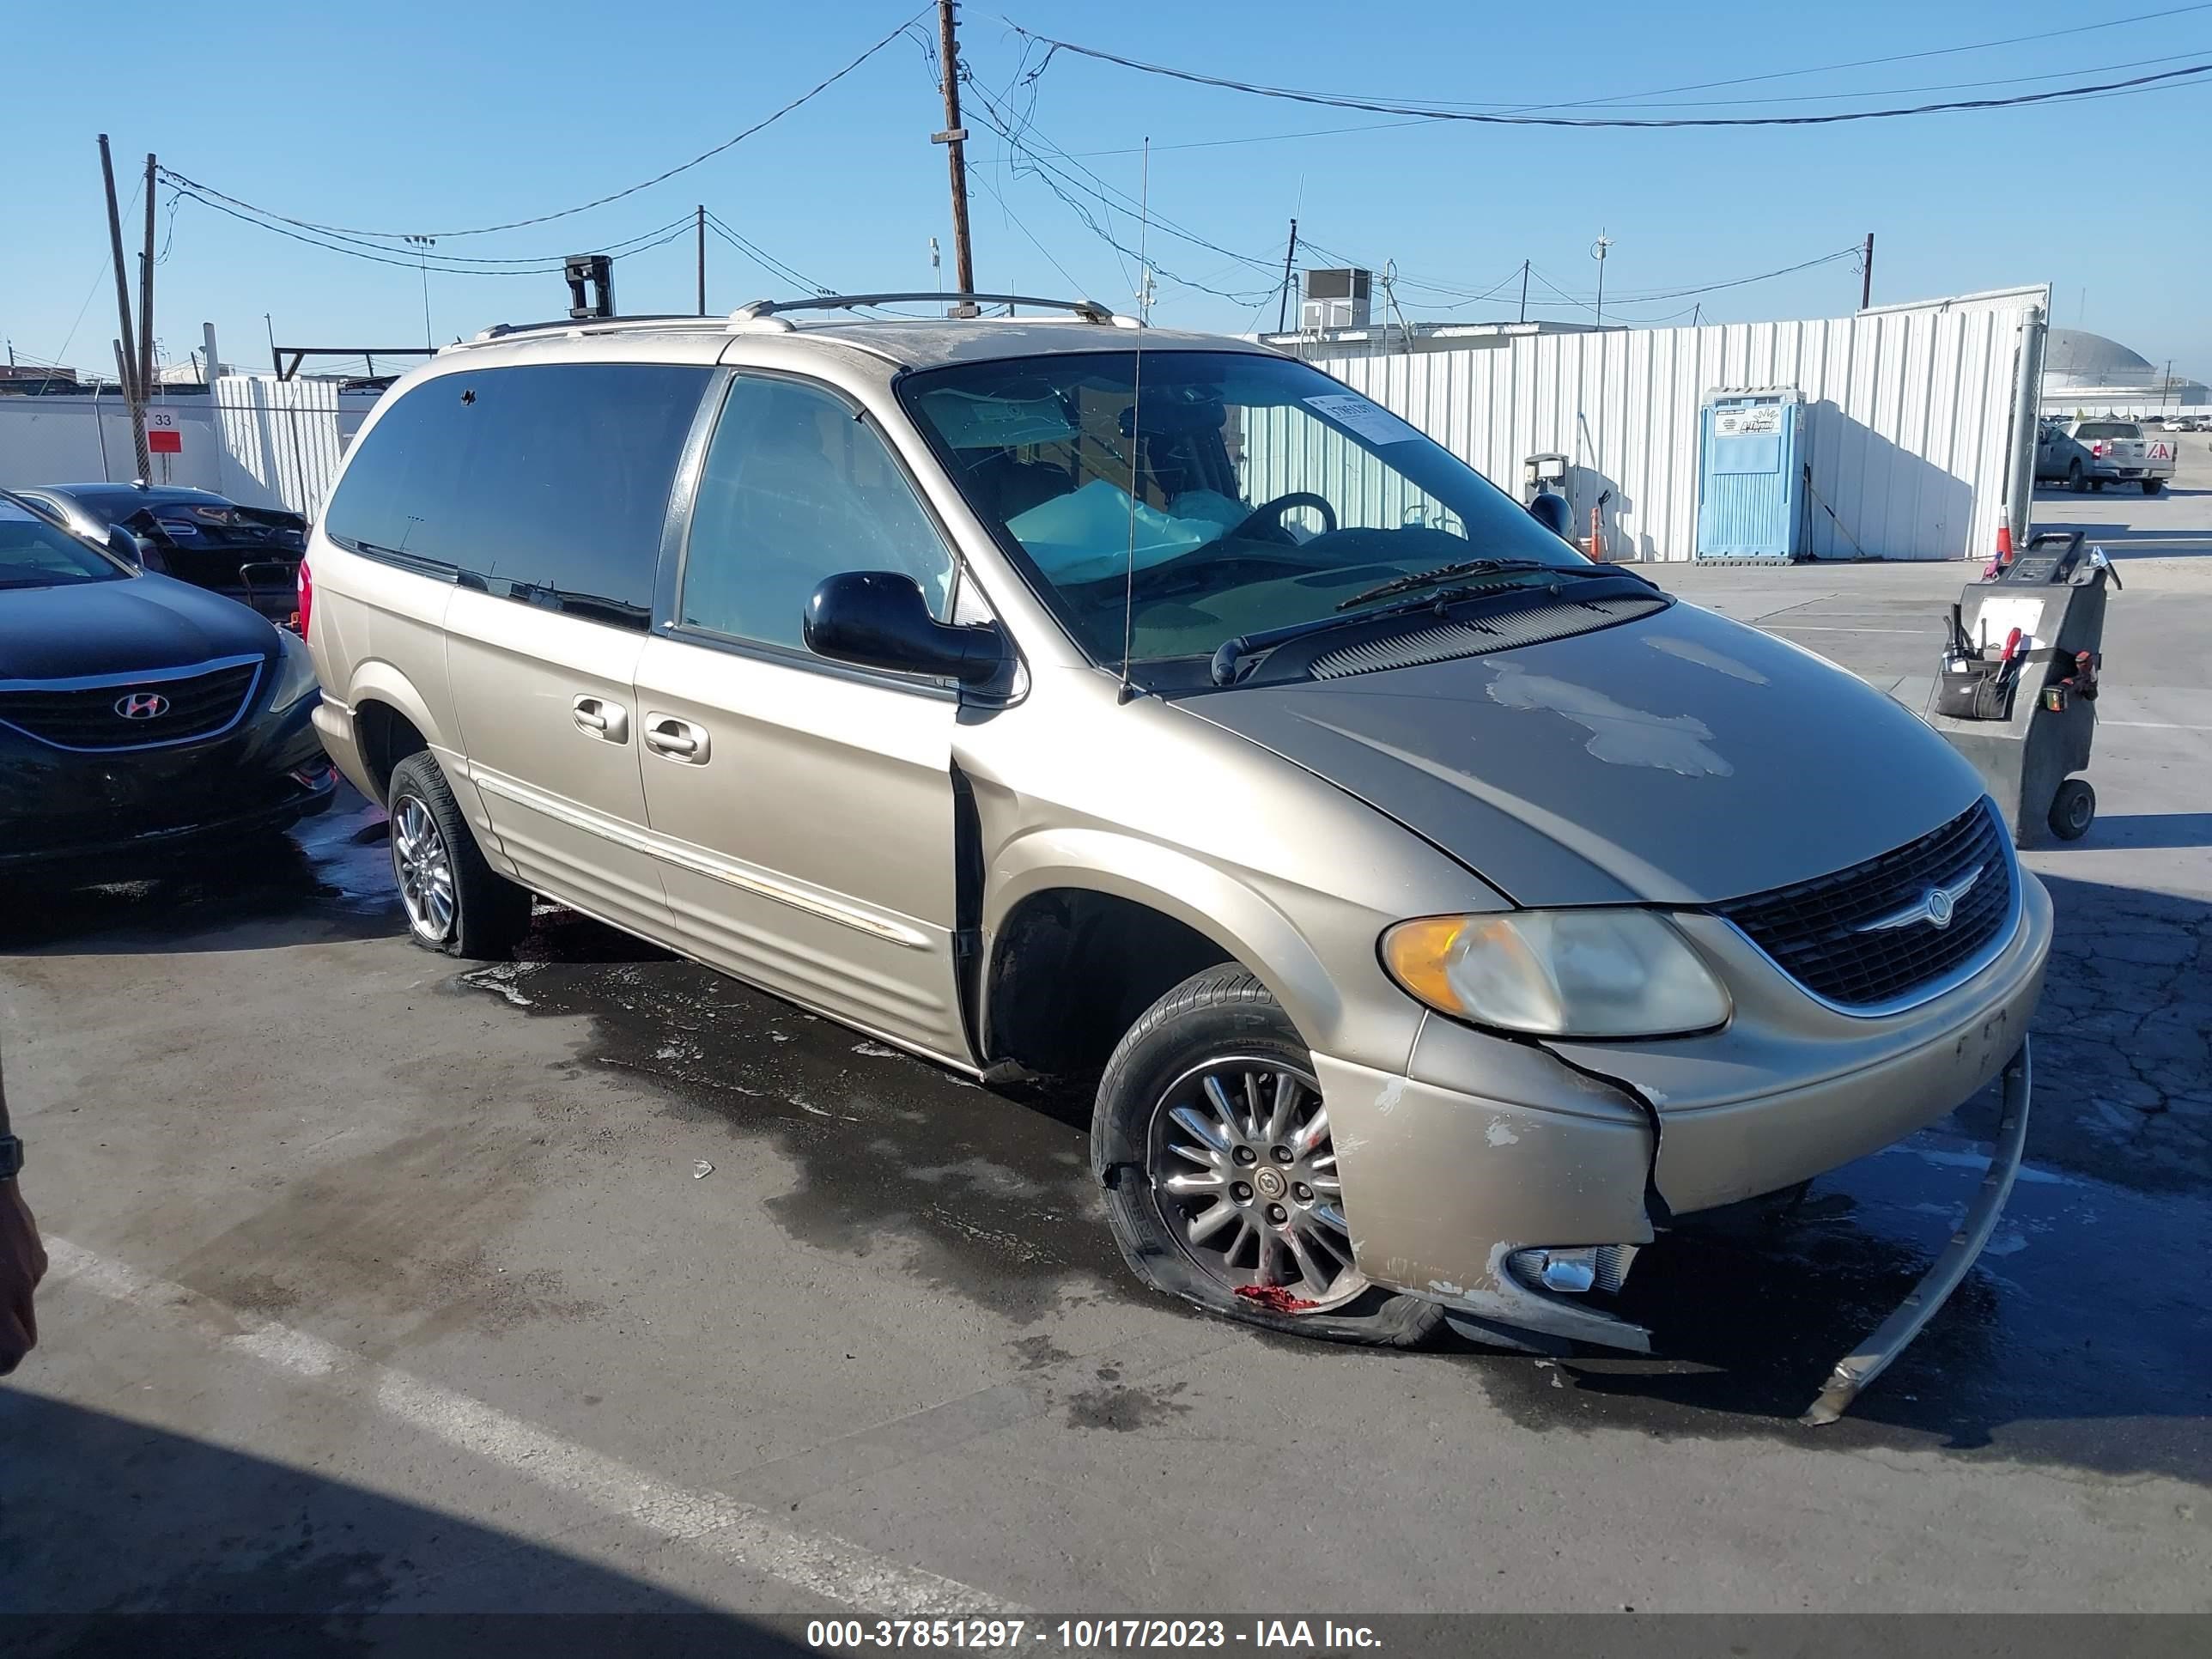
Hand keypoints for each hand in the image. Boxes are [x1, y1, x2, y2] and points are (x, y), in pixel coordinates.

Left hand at [0, 1179, 44, 1374]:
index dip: (3, 1365)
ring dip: (5, 1309)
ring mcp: (33, 1267)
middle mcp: (21, 1289)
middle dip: (6, 1346)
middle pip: (25, 1338)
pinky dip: (10, 1282)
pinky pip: (26, 1277)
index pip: (14, 1352)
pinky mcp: (36, 1249)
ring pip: (23, 1304)